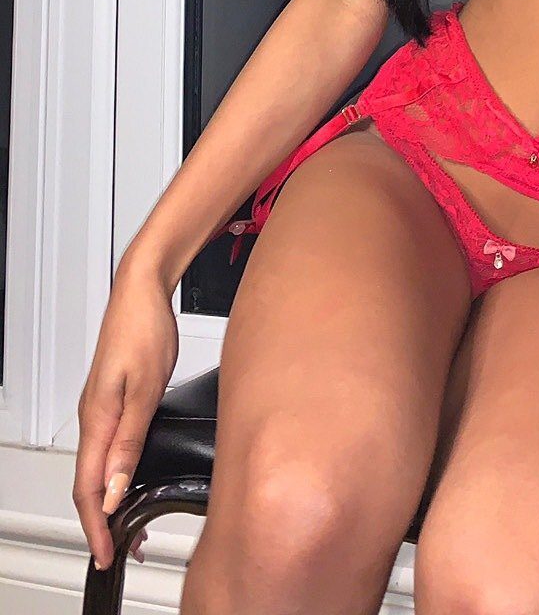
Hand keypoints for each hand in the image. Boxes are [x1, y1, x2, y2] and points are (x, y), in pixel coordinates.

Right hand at [73, 262, 178, 571]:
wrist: (142, 290)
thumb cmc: (144, 329)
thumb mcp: (145, 389)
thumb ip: (130, 441)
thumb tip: (113, 489)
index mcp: (96, 419)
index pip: (87, 487)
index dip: (95, 525)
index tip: (105, 553)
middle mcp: (92, 417)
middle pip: (88, 483)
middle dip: (101, 521)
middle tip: (121, 548)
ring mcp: (100, 407)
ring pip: (98, 466)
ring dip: (109, 499)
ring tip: (129, 524)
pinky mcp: (111, 398)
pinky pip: (107, 446)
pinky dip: (116, 472)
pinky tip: (129, 477)